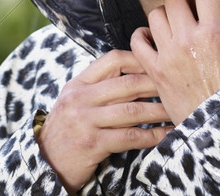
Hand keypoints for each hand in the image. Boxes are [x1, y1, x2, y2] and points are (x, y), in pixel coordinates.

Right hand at [37, 50, 171, 192]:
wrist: (44, 160)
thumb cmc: (66, 128)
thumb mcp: (74, 100)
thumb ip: (98, 86)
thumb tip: (134, 73)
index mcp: (78, 83)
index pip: (112, 60)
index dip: (138, 59)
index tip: (157, 64)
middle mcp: (81, 98)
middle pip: (127, 84)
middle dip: (156, 85)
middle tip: (176, 87)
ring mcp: (86, 121)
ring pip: (132, 111)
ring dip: (159, 111)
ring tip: (176, 111)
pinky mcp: (93, 144)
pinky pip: (129, 137)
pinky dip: (152, 136)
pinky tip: (166, 134)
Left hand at [130, 0, 219, 125]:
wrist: (219, 125)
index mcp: (213, 32)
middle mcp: (188, 39)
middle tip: (188, 9)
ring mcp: (168, 54)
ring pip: (155, 15)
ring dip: (164, 16)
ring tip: (173, 26)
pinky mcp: (154, 70)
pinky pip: (137, 41)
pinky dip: (142, 36)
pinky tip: (153, 39)